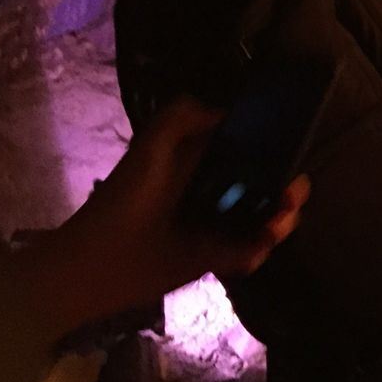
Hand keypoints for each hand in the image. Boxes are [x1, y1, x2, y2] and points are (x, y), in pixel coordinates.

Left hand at [56, 97, 309, 314]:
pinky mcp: (212, 260)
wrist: (92, 268)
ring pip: (265, 220)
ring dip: (279, 222)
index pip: (255, 149)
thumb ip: (181, 116)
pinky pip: (248, 253)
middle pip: (268, 186)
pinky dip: (256, 252)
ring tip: (274, 227)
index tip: (289, 159)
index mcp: (204, 162)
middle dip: (287, 191)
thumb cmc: (124, 202)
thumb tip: (227, 112)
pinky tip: (254, 251)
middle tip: (290, 200)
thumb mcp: (150, 148)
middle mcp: (216, 192)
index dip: (278, 151)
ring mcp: (216, 228)